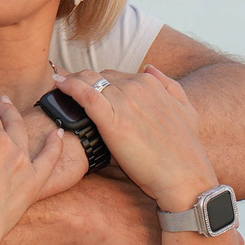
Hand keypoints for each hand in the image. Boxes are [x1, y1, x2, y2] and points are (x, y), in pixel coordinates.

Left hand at [54, 66, 220, 212]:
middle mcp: (136, 87)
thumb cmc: (185, 151)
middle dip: (83, 79)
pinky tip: (58, 85)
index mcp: (150, 84)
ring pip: (89, 81)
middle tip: (66, 85)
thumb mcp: (187, 110)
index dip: (98, 80)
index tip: (84, 84)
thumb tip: (149, 68)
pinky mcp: (112, 120)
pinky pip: (85, 94)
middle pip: (100, 76)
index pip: (115, 75)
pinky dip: (69, 86)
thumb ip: (169, 86)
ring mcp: (123, 101)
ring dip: (72, 80)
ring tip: (58, 84)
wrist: (185, 177)